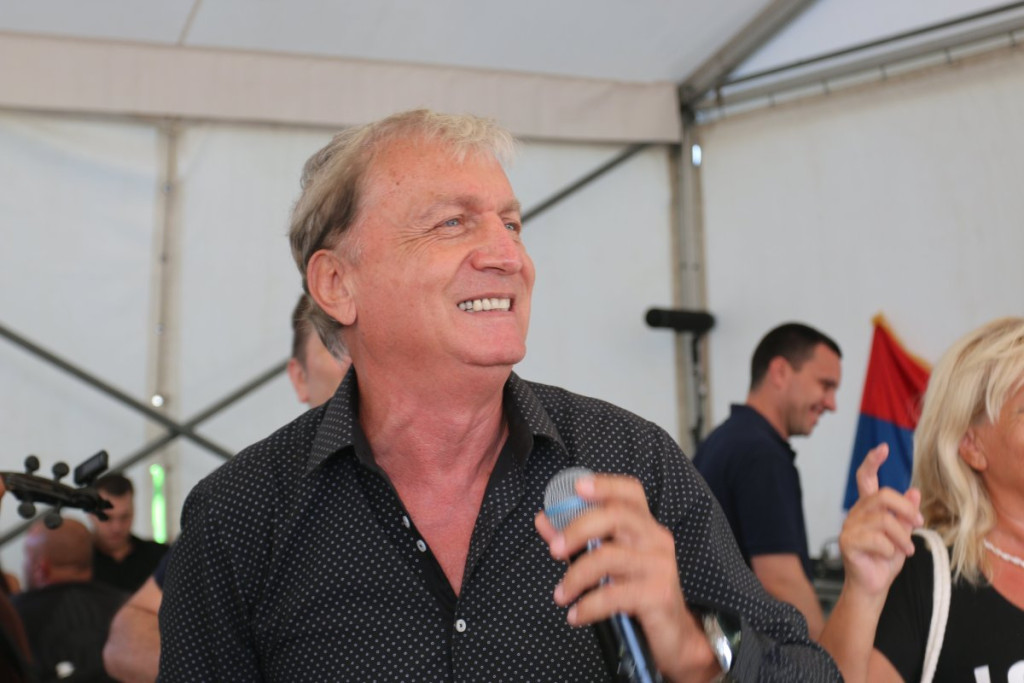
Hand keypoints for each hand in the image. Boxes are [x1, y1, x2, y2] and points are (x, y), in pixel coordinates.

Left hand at [534, 474, 715, 681]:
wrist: (675, 636)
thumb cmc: (637, 592)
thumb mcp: (606, 563)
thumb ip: (576, 540)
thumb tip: (544, 519)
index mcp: (645, 526)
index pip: (630, 492)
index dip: (605, 485)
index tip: (577, 487)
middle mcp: (656, 539)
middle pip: (616, 516)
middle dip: (577, 529)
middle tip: (554, 550)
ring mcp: (659, 566)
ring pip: (609, 557)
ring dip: (576, 577)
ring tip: (561, 595)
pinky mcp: (659, 594)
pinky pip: (614, 595)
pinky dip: (588, 606)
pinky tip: (575, 615)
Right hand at [840, 444, 922, 598]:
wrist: (873, 586)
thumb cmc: (886, 560)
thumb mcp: (903, 534)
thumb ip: (906, 513)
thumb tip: (915, 491)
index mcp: (868, 508)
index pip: (866, 478)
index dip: (873, 461)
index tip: (883, 448)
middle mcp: (856, 513)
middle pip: (883, 496)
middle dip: (906, 509)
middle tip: (919, 523)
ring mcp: (849, 527)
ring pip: (885, 521)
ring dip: (903, 538)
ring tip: (907, 550)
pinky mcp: (848, 542)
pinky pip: (878, 540)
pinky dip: (892, 550)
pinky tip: (891, 557)